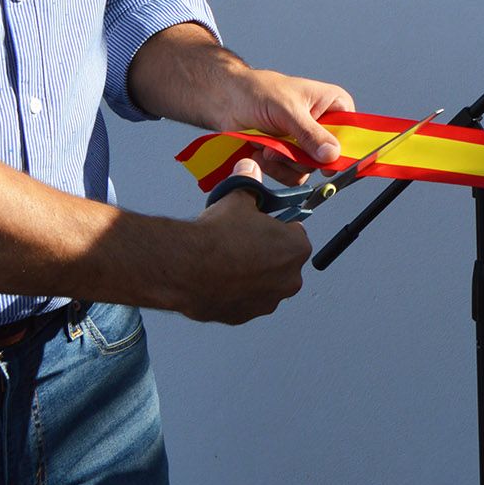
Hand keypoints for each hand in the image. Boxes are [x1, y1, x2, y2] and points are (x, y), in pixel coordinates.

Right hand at [177, 158, 311, 322]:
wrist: (187, 267)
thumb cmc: (218, 236)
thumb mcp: (237, 198)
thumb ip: (250, 184)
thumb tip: (250, 168)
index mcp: (296, 248)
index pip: (295, 233)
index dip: (276, 227)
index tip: (260, 226)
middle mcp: (289, 279)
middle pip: (282, 261)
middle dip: (267, 253)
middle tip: (242, 242)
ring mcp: (268, 301)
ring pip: (264, 284)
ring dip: (252, 275)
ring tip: (226, 261)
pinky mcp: (245, 317)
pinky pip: (245, 300)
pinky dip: (235, 292)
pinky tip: (217, 279)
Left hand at [213, 66, 356, 184]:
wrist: (226, 100)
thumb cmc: (257, 91)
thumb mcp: (288, 110)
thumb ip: (311, 134)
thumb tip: (332, 155)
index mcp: (333, 104)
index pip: (352, 131)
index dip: (345, 149)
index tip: (329, 162)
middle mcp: (323, 124)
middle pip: (329, 156)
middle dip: (302, 156)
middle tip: (284, 147)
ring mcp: (305, 142)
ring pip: (309, 168)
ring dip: (285, 162)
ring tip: (267, 147)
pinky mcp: (288, 156)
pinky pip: (292, 175)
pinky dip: (275, 169)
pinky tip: (262, 153)